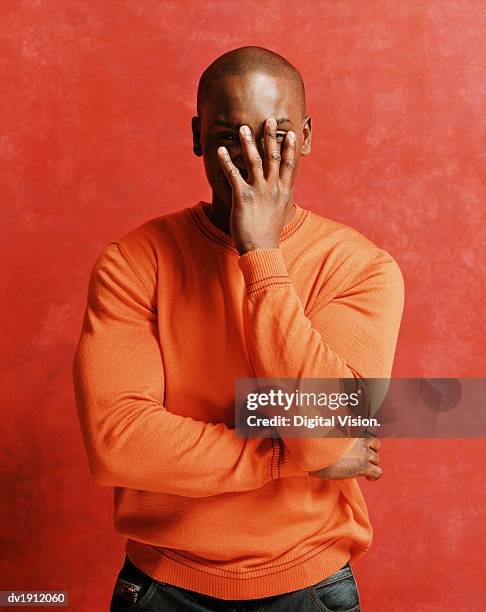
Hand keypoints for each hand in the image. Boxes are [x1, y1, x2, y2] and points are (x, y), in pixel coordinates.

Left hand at [217, 117, 296, 254]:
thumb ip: (280, 199)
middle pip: (273, 157)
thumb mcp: (279, 214)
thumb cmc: (268, 234)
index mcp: (283, 192)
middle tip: (269, 120)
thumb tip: (282, 193)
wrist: (262, 250)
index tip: (290, 133)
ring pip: (254, 161)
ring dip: (248, 142)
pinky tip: (220, 150)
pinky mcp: (243, 197)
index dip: (289, 148)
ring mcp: (258, 191)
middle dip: (271, 137)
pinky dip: (226, 161)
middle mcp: (273, 188)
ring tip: (242, 127)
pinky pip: (233, 174)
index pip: (288, 165)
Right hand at [308, 437, 382, 480]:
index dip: (364, 440)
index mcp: (352, 431)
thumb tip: (325, 428)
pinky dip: (374, 476)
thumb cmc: (316, 446)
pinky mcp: (364, 466)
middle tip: (361, 458)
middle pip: (376, 444)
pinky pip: (378, 473)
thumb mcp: (326, 434)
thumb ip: (334, 432)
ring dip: (371, 463)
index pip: (368, 430)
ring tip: (362, 468)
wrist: (315, 455)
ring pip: (377, 459)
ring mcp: (363, 453)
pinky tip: (367, 478)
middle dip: (371, 451)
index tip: (358, 446)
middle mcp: (360, 440)